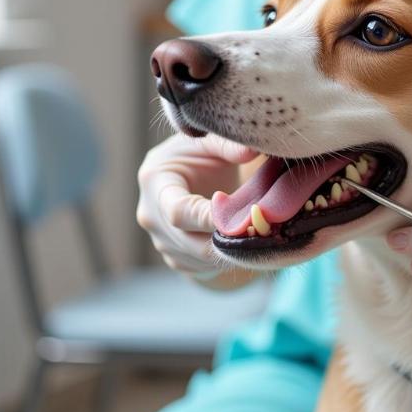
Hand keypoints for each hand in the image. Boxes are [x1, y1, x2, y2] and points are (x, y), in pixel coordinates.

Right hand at [137, 133, 257, 278]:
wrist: (190, 177)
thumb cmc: (200, 155)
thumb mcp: (211, 144)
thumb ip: (228, 146)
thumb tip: (252, 150)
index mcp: (154, 181)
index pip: (179, 212)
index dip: (210, 218)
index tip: (244, 216)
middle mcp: (150, 215)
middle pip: (189, 241)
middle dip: (227, 238)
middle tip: (261, 230)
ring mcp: (160, 241)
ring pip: (199, 258)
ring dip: (230, 251)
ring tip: (258, 233)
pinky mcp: (174, 258)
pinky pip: (203, 267)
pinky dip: (226, 259)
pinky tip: (244, 242)